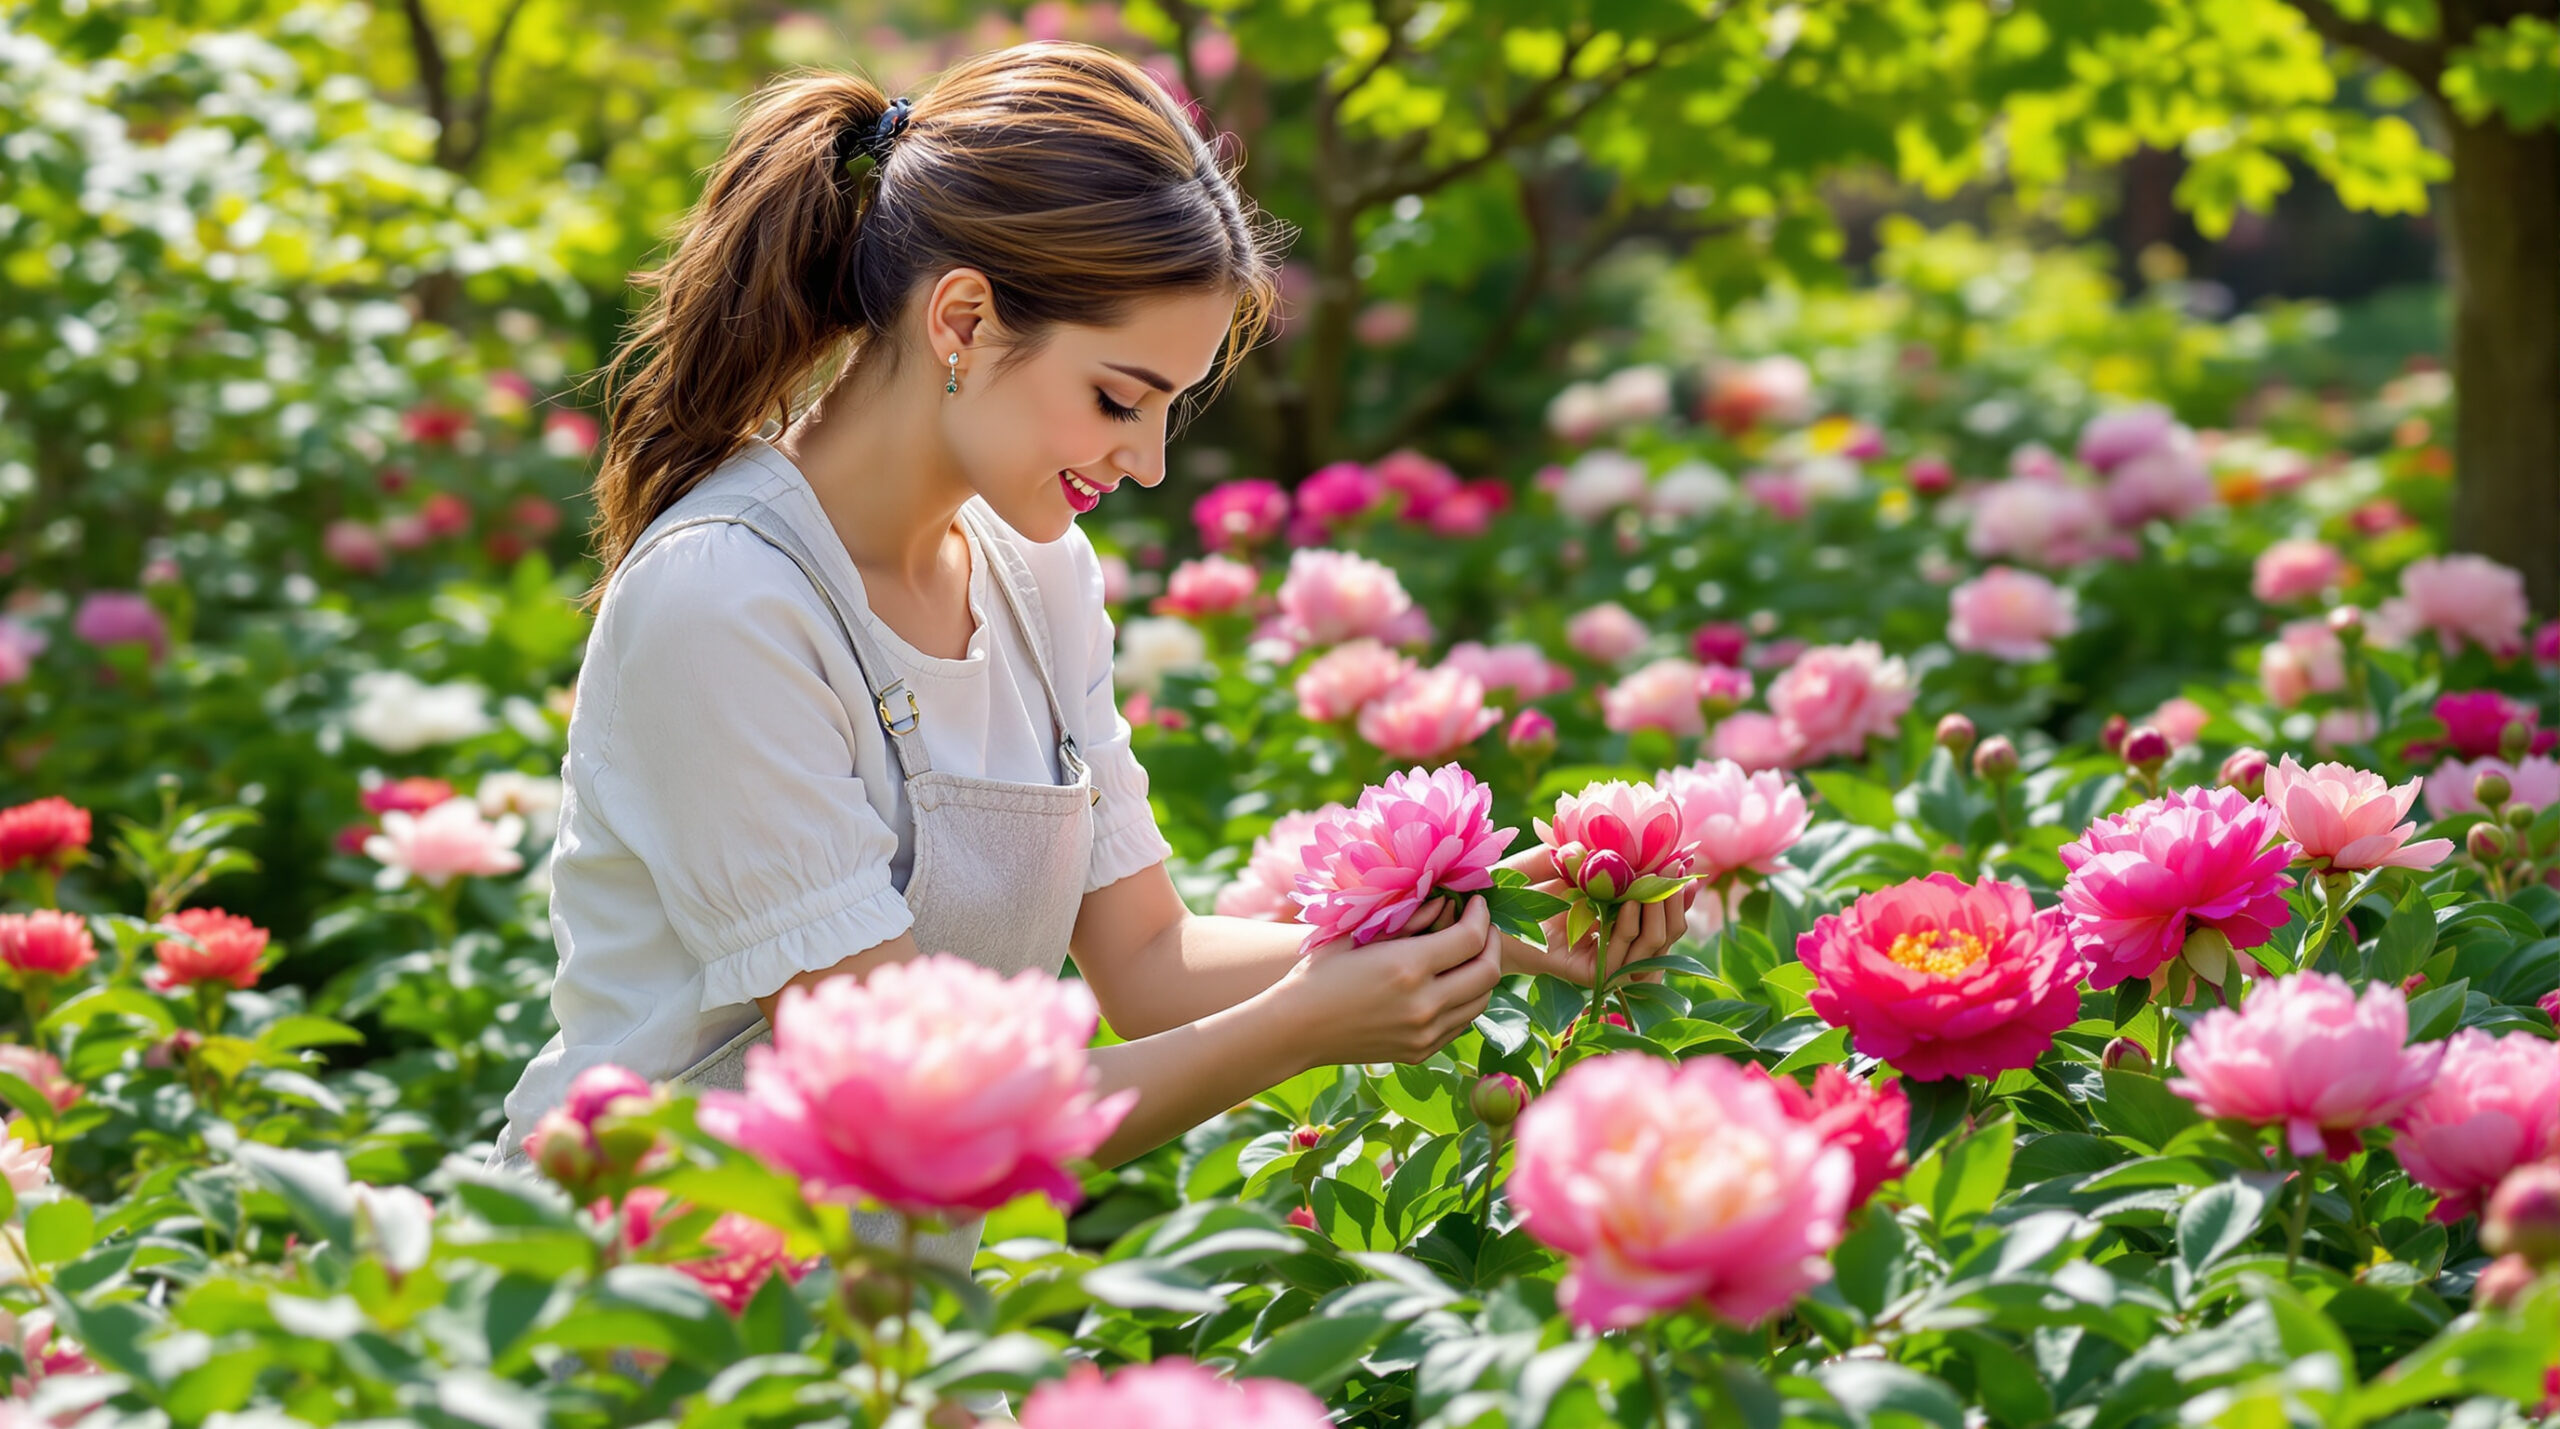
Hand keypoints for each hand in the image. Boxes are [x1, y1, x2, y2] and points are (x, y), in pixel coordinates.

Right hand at [1269, 895, 1503, 1067]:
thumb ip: (1407, 919)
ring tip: (1468, 954)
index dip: (1481, 917)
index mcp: (1407, 967)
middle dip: (1491, 944)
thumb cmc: (1319, 973)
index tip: (1476, 903)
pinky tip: (1449, 983)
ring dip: (1482, 974)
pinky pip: (1460, 1023)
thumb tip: (1446, 904)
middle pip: (1488, 973)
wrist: (1294, 1030)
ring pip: (1481, 1002)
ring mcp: (1424, 1033)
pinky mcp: (1420, 1052)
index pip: (1471, 940)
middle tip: (1481, 927)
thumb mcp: (1358, 936)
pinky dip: (1464, 1000)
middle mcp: (1424, 1004)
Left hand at [1492, 845, 1688, 988]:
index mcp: (1615, 915)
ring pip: (1651, 946)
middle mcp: (1613, 939)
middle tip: (1676, 871)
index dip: (1678, 890)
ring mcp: (1601, 958)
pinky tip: (1628, 904)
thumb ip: (1591, 847)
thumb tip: (1631, 834)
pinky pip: (1621, 960)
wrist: (1481, 913)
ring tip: (1655, 883)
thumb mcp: (1558, 856)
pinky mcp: (1585, 973)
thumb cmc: (1516, 884)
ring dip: (1659, 914)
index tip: (1687, 862)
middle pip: (1665, 931)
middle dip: (1676, 901)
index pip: (1661, 910)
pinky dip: (1631, 932)